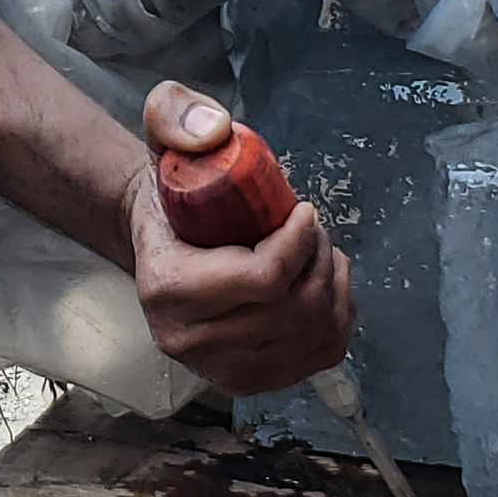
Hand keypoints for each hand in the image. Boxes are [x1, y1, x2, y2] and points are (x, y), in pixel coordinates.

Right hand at [124, 82, 355, 396]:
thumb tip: (215, 131)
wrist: (159, 240)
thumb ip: (174, 115)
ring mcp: (223, 370)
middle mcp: (191, 343)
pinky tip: (325, 286)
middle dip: (321, 260)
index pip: (263, 280)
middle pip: (295, 309)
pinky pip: (321, 355)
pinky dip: (339, 317)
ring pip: (314, 334)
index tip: (304, 210)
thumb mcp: (162, 138)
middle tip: (314, 229)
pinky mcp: (252, 381)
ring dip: (334, 287)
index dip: (301, 240)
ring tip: (320, 254)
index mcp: (168, 289)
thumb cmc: (170, 191)